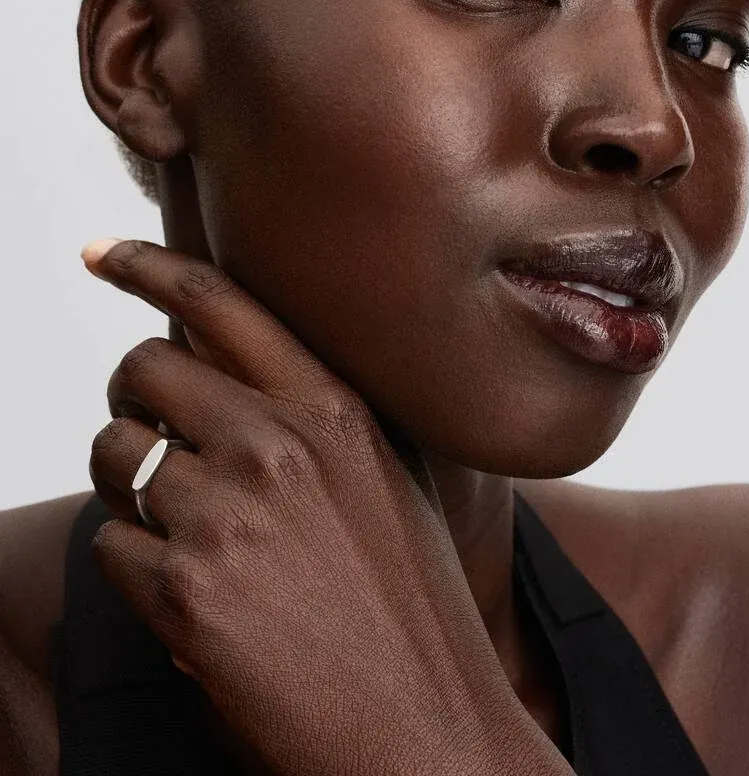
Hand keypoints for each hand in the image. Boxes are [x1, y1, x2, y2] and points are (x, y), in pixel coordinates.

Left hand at [86, 239, 571, 775]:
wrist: (423, 724)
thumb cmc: (410, 598)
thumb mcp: (387, 475)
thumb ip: (315, 409)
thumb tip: (225, 363)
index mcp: (334, 406)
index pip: (217, 301)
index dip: (145, 263)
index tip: (98, 252)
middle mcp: (277, 443)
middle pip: (143, 367)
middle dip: (133, 396)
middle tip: (154, 432)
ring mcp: (227, 515)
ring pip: (114, 453)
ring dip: (130, 484)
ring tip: (186, 528)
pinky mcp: (184, 591)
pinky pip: (111, 544)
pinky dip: (137, 565)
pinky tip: (195, 596)